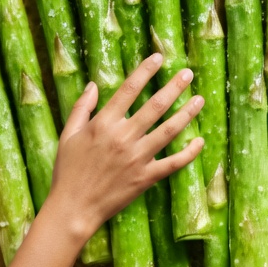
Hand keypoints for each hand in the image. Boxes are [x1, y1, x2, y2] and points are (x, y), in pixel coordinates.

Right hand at [48, 53, 203, 243]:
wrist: (73, 208)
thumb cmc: (68, 171)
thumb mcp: (68, 135)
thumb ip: (81, 108)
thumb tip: (93, 85)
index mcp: (103, 124)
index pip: (129, 89)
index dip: (145, 71)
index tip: (159, 58)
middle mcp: (123, 137)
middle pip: (155, 106)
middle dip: (174, 87)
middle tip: (188, 74)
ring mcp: (137, 158)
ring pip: (169, 130)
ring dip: (187, 113)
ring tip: (199, 99)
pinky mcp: (146, 178)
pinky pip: (173, 163)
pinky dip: (189, 153)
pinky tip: (199, 141)